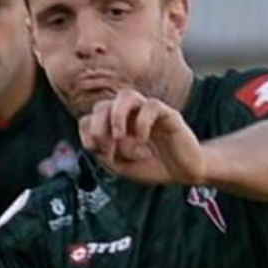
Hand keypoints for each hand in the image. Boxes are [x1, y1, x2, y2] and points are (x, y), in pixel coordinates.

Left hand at [79, 89, 205, 186]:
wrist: (180, 172)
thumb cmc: (150, 165)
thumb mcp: (120, 166)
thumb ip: (105, 153)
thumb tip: (101, 139)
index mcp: (113, 126)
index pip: (89, 117)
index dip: (87, 132)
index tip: (96, 150)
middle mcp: (128, 115)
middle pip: (102, 105)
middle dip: (98, 127)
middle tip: (107, 147)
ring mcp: (147, 112)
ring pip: (126, 95)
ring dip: (116, 116)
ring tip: (119, 136)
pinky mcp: (168, 114)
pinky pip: (151, 106)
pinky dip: (142, 123)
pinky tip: (144, 140)